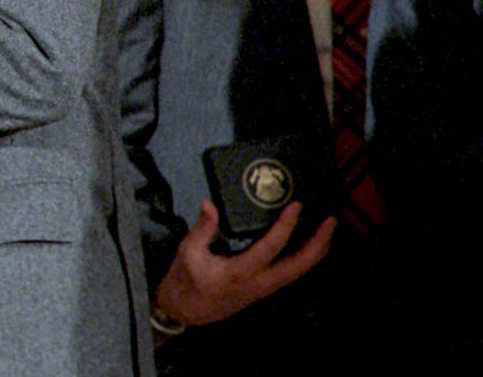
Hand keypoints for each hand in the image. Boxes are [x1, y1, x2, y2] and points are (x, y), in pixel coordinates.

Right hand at [153, 200, 334, 326]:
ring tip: (327, 230)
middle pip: (300, 265)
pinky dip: (305, 259)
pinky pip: (292, 274)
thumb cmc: (186, 281)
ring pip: (300, 272)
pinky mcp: (264, 290)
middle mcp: (260, 282)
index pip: (272, 247)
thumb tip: (210, 204)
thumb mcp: (188, 252)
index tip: (297, 206)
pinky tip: (308, 247)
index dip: (287, 225)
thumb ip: (202, 228)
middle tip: (331, 221)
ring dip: (316, 252)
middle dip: (319, 243)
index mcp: (241, 271)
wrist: (185, 312)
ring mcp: (265, 289)